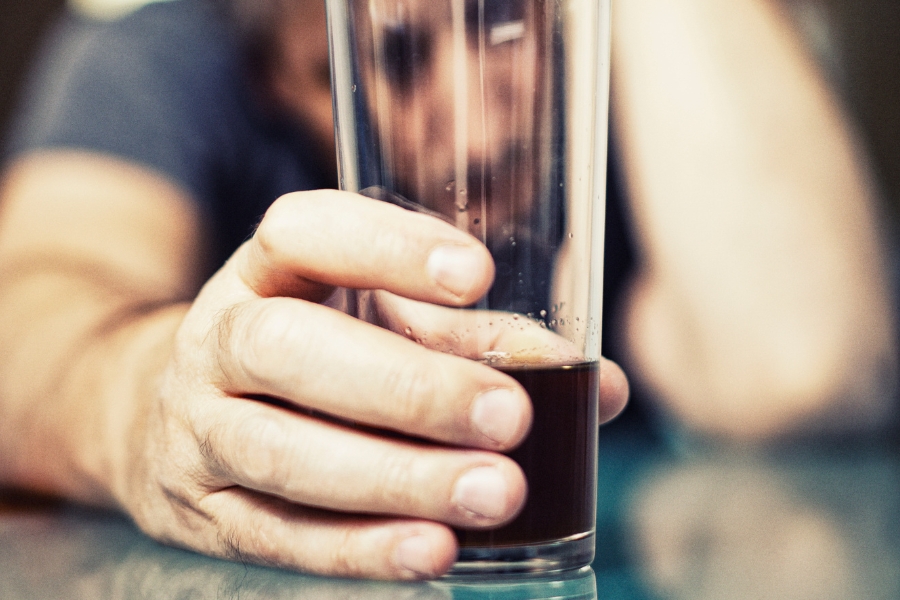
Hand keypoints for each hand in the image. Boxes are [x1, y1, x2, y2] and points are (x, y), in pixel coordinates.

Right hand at [116, 190, 627, 579]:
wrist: (172, 412)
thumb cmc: (311, 354)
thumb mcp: (374, 321)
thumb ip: (479, 341)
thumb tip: (596, 387)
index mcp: (265, 273)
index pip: (304, 232)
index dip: (385, 246)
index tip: (476, 275)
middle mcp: (219, 339)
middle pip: (287, 349)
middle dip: (404, 385)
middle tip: (508, 414)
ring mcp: (197, 428)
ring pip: (280, 452)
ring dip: (393, 477)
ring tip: (494, 493)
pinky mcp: (203, 509)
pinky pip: (276, 535)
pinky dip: (359, 546)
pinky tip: (435, 550)